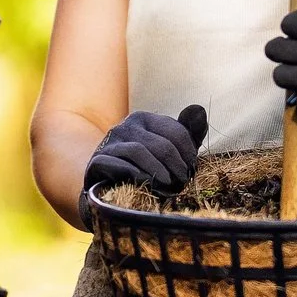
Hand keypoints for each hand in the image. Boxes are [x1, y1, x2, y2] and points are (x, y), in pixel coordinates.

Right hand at [81, 105, 208, 212]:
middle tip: (183, 181)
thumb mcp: (169, 150)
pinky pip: (119, 165)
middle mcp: (125, 126)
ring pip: (139, 151)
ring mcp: (109, 143)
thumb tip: (199, 109)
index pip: (176, 131)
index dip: (189, 152)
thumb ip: (187, 134)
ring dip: (159, 170)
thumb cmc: (143, 167)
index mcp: (144, 119)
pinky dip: (137, 175)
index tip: (192, 169)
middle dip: (176, 165)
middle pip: (160, 144)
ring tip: (169, 185)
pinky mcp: (97, 162)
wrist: (107, 187)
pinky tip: (148, 184)